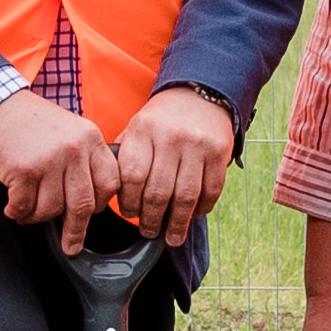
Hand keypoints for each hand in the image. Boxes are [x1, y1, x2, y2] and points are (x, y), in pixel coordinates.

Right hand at [0, 90, 112, 238]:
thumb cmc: (34, 124)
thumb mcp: (72, 131)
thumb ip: (86, 161)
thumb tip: (91, 205)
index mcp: (91, 139)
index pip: (109, 184)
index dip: (99, 205)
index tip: (90, 215)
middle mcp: (74, 149)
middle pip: (82, 204)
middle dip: (76, 230)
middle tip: (71, 245)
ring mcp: (48, 159)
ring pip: (51, 210)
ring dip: (37, 217)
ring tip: (28, 210)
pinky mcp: (22, 169)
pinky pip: (24, 207)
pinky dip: (17, 212)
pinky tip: (13, 206)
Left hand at [104, 85, 240, 242]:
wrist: (198, 93)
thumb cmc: (161, 120)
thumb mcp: (136, 128)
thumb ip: (124, 157)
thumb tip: (111, 195)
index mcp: (143, 131)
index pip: (131, 177)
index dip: (128, 203)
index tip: (129, 214)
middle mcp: (170, 138)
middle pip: (158, 192)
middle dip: (152, 220)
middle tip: (149, 232)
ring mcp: (197, 146)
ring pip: (185, 196)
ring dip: (178, 223)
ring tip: (172, 237)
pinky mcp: (219, 152)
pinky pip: (211, 190)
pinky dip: (202, 209)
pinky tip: (193, 216)